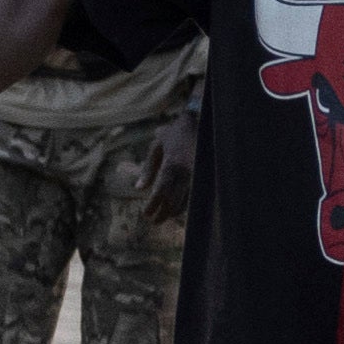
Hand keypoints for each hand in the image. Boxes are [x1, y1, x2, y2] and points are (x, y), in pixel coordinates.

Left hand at [145, 108, 197, 226]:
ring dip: (175, 211)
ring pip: (187, 200)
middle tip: (154, 221)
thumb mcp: (157, 146)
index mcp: (172, 164)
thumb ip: (147, 168)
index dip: (154, 205)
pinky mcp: (205, 175)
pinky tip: (179, 208)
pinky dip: (186, 203)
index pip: (161, 190)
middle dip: (164, 213)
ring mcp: (198, 174)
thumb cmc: (174, 134)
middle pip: (174, 200)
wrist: (200, 121)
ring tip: (165, 216)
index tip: (147, 214)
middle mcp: (186, 171)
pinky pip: (195, 194)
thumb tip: (138, 188)